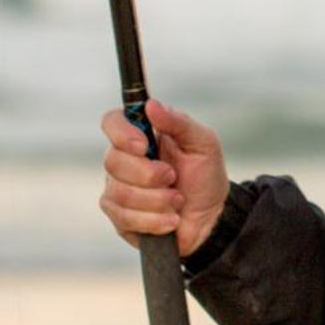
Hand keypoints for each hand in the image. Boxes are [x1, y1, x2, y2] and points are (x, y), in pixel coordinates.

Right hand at [98, 98, 229, 257]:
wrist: (212, 217)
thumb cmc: (206, 176)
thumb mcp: (203, 143)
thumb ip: (179, 122)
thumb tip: (151, 105)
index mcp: (141, 135)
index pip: (112, 122)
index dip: (122, 133)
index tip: (144, 146)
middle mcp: (124, 159)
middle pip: (112, 160)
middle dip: (149, 175)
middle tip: (173, 177)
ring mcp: (117, 188)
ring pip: (120, 192)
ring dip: (157, 200)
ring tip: (177, 201)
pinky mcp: (119, 216)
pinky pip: (123, 217)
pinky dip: (153, 220)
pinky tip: (170, 220)